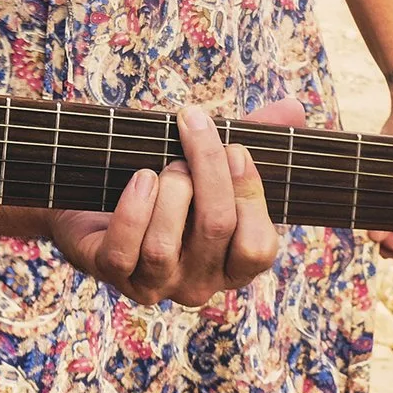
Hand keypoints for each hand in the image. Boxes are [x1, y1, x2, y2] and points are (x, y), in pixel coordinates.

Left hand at [48, 102, 296, 307]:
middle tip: (192, 126)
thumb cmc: (168, 184)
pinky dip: (133, 209)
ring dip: (167, 189)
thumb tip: (293, 108)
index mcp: (232, 264)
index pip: (259, 247)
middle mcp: (199, 284)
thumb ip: (253, 138)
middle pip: (215, 227)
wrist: (99, 200)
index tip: (235, 147)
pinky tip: (140, 178)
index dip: (249, 193)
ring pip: (164, 245)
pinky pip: (125, 251)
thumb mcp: (211, 162)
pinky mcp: (113, 275)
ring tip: (163, 164)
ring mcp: (155, 284)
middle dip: (206, 166)